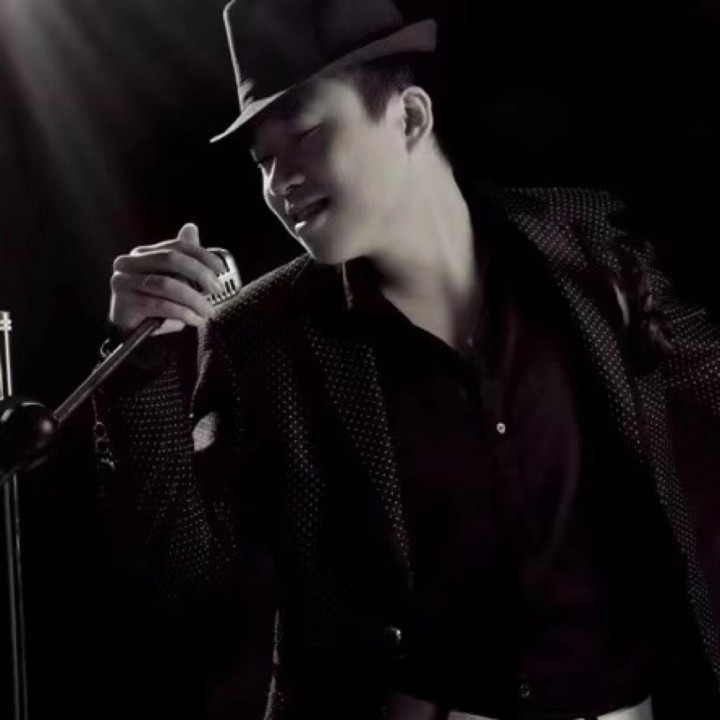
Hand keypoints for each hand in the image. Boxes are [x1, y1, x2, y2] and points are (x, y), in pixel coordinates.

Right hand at [109, 223, 226, 335]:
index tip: (221, 269)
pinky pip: (160, 305)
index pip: (176, 246)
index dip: (201, 255)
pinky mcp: (125, 301)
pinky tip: (195, 320)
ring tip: (208, 311)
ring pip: (166, 284)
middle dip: (199, 273)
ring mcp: (124, 281)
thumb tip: (191, 228)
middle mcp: (129, 262)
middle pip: (171, 259)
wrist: (129, 329)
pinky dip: (183, 313)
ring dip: (193, 299)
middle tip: (217, 289)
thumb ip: (182, 257)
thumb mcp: (171, 279)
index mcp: (143, 253)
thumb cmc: (152, 302)